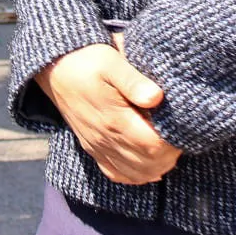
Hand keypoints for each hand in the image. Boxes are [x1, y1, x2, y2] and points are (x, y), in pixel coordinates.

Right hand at [35, 41, 179, 185]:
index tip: (182, 126)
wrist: (54, 66)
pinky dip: (137, 174)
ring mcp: (98, 146)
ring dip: (157, 166)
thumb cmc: (87, 60)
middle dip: (170, 155)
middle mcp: (105, 139)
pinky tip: (147, 163)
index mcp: (114, 119)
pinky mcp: (92, 147)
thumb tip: (157, 97)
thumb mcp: (111, 62)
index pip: (153, 146)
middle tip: (179, 134)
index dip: (174, 142)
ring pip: (135, 174)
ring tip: (167, 146)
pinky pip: (116, 174)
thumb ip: (134, 81)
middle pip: (148, 165)